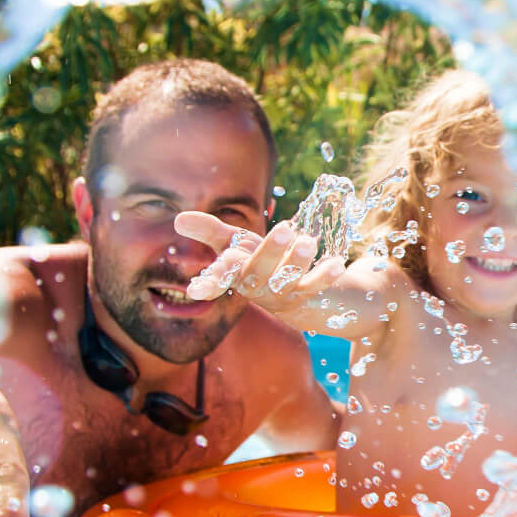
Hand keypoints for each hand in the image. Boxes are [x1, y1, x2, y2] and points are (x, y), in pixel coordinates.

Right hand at [176, 213, 344, 311]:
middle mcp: (256, 288)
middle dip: (270, 252)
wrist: (297, 294)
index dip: (208, 283)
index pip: (219, 279)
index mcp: (235, 274)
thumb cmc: (259, 261)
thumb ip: (210, 231)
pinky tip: (337, 263)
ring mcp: (281, 295)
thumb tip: (178, 219)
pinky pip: (315, 289)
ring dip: (297, 262)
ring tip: (310, 241)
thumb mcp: (235, 243)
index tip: (195, 289)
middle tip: (284, 229)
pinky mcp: (305, 297)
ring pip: (287, 282)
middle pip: (258, 274)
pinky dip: (325, 277)